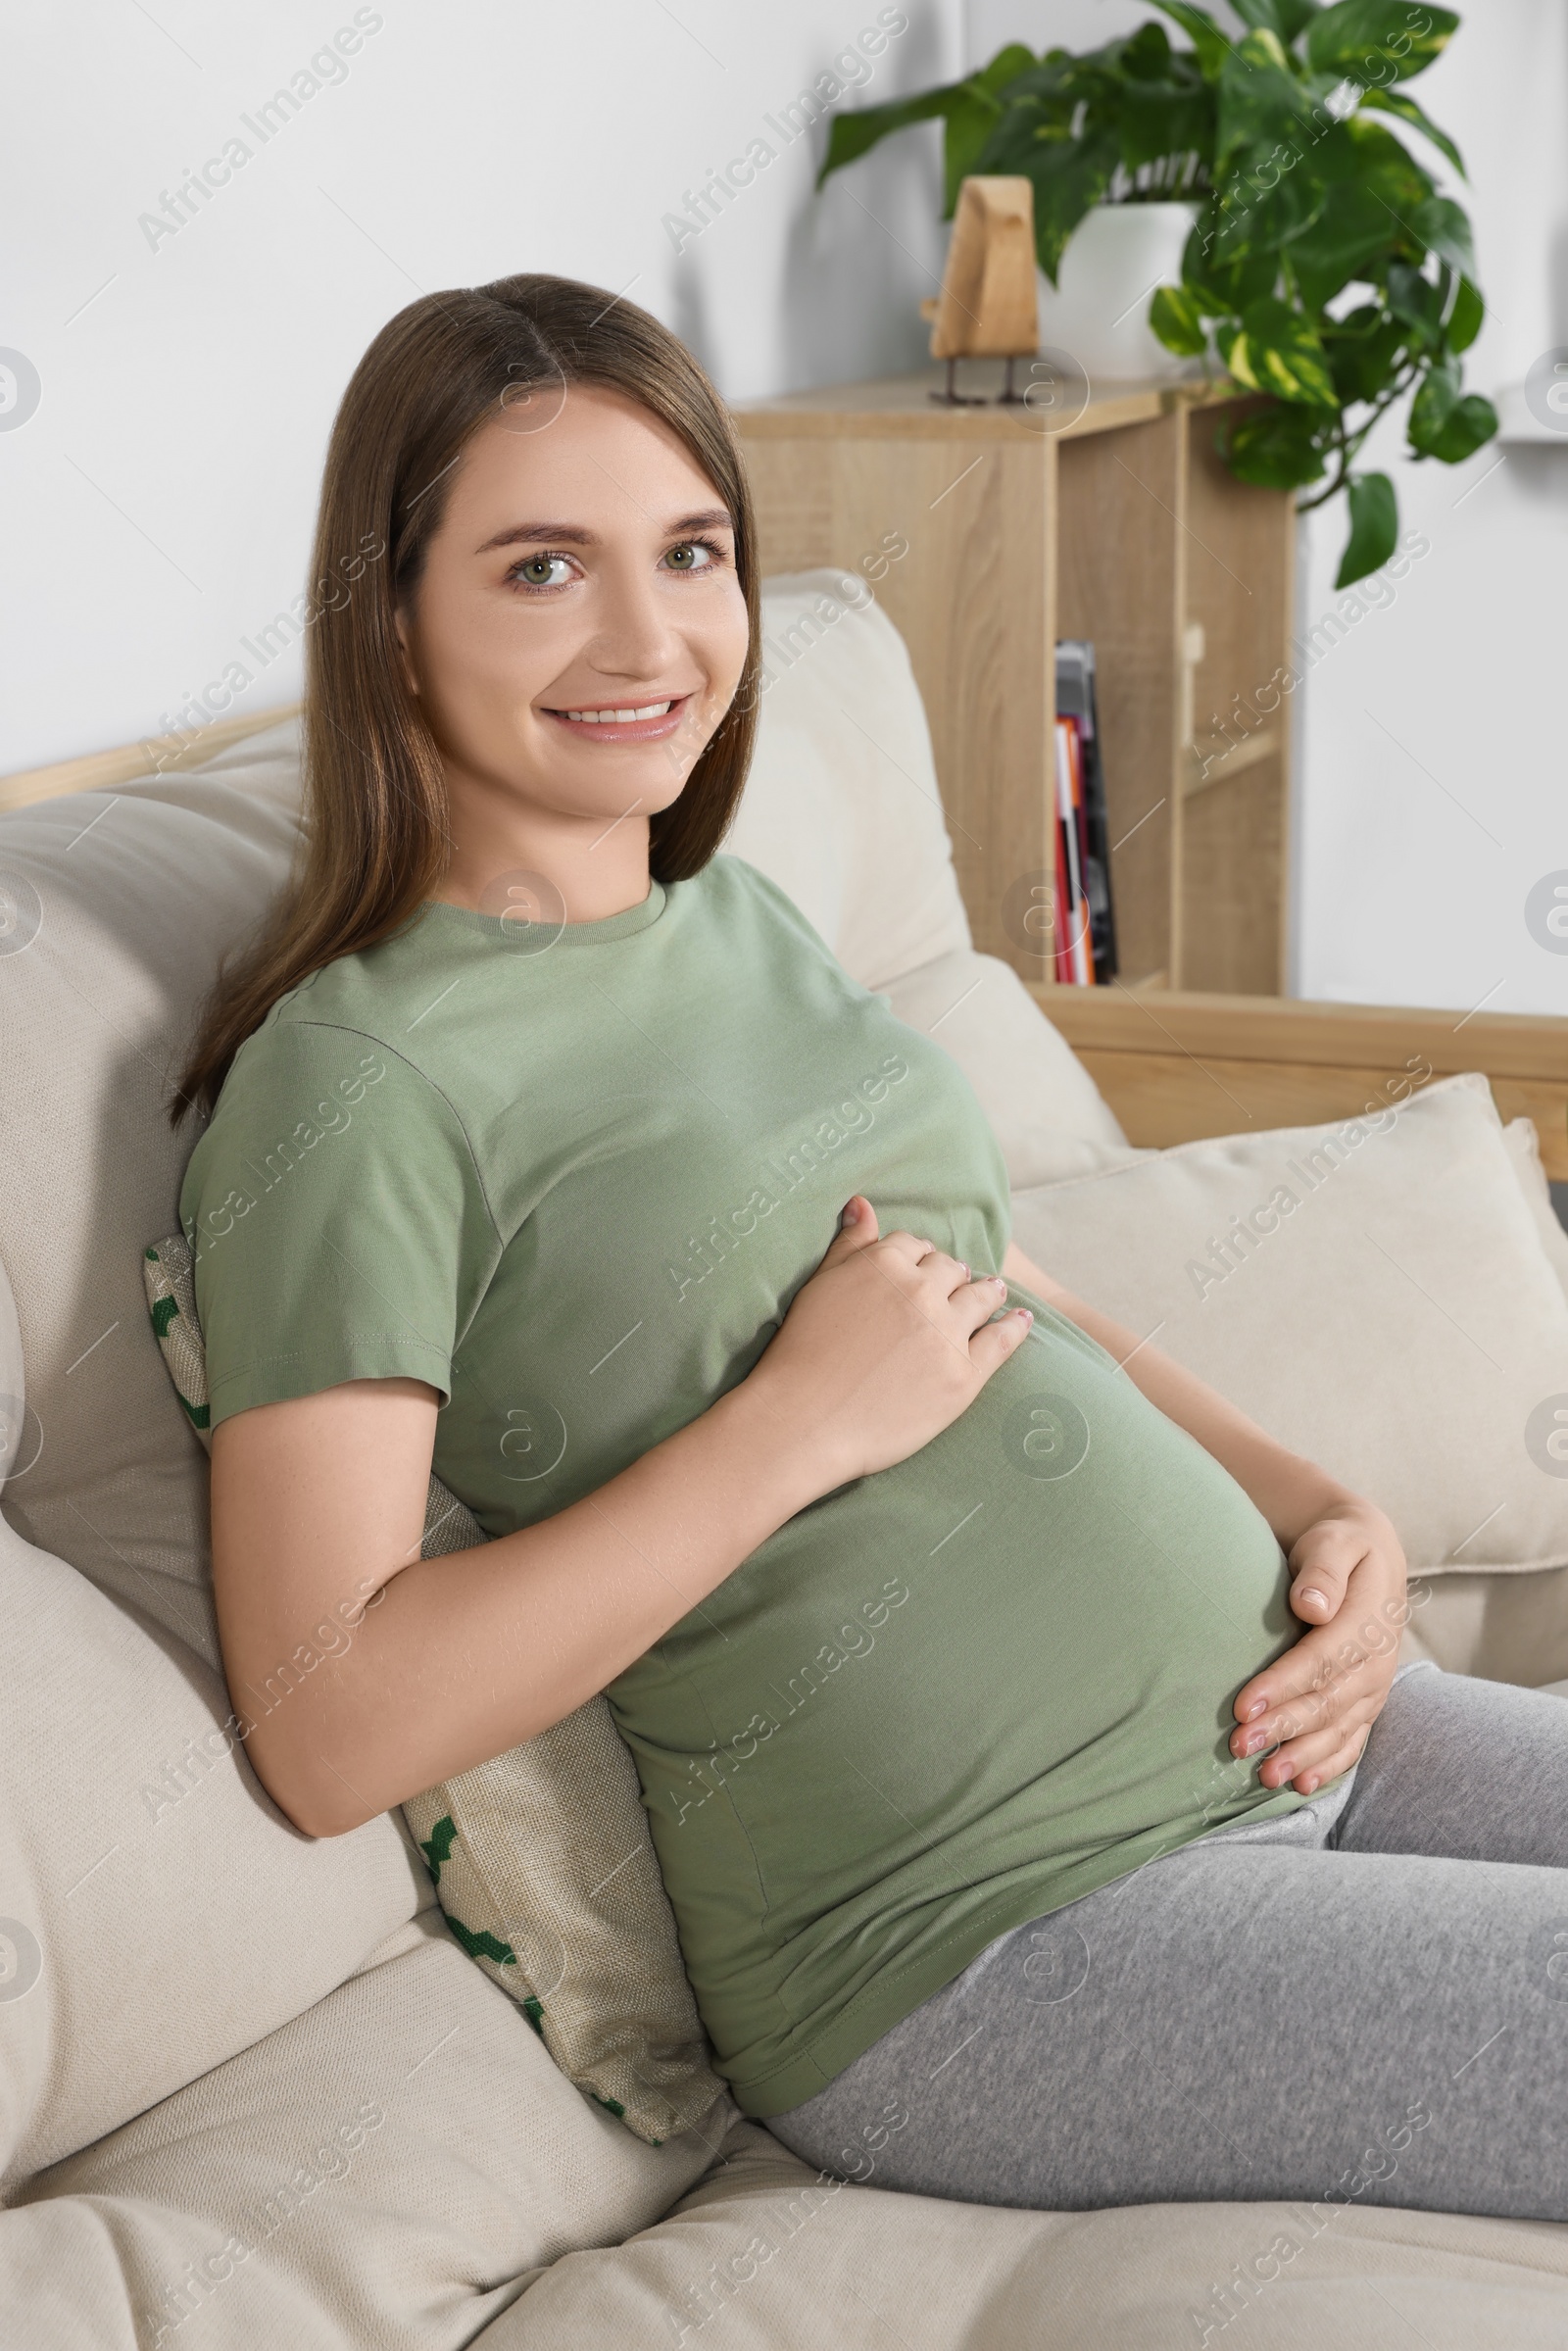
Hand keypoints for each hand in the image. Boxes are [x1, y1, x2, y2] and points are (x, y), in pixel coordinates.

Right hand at [748, 1196, 1032, 1491]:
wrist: (806, 1420)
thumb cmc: (802, 1354)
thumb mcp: (821, 1287)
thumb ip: (849, 1244)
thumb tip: (862, 1203)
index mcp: (885, 1264)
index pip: (915, 1246)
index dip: (918, 1257)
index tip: (921, 1267)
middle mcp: (922, 1291)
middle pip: (951, 1269)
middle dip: (952, 1275)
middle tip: (958, 1283)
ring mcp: (947, 1333)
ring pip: (981, 1298)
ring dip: (988, 1292)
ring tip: (995, 1292)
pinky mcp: (964, 1375)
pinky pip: (1002, 1340)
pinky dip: (1015, 1326)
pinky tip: (1022, 1320)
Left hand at [1230, 1497, 1408, 1793]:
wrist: (1369, 1556)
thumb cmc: (1340, 1546)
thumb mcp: (1335, 1542)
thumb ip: (1324, 1570)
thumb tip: (1312, 1605)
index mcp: (1368, 1621)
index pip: (1323, 1660)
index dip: (1284, 1686)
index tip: (1244, 1707)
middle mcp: (1376, 1661)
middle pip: (1328, 1701)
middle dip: (1284, 1727)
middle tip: (1239, 1746)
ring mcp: (1374, 1685)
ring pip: (1339, 1728)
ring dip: (1303, 1754)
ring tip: (1265, 1776)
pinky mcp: (1366, 1700)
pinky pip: (1354, 1738)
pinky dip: (1330, 1764)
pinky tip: (1302, 1784)